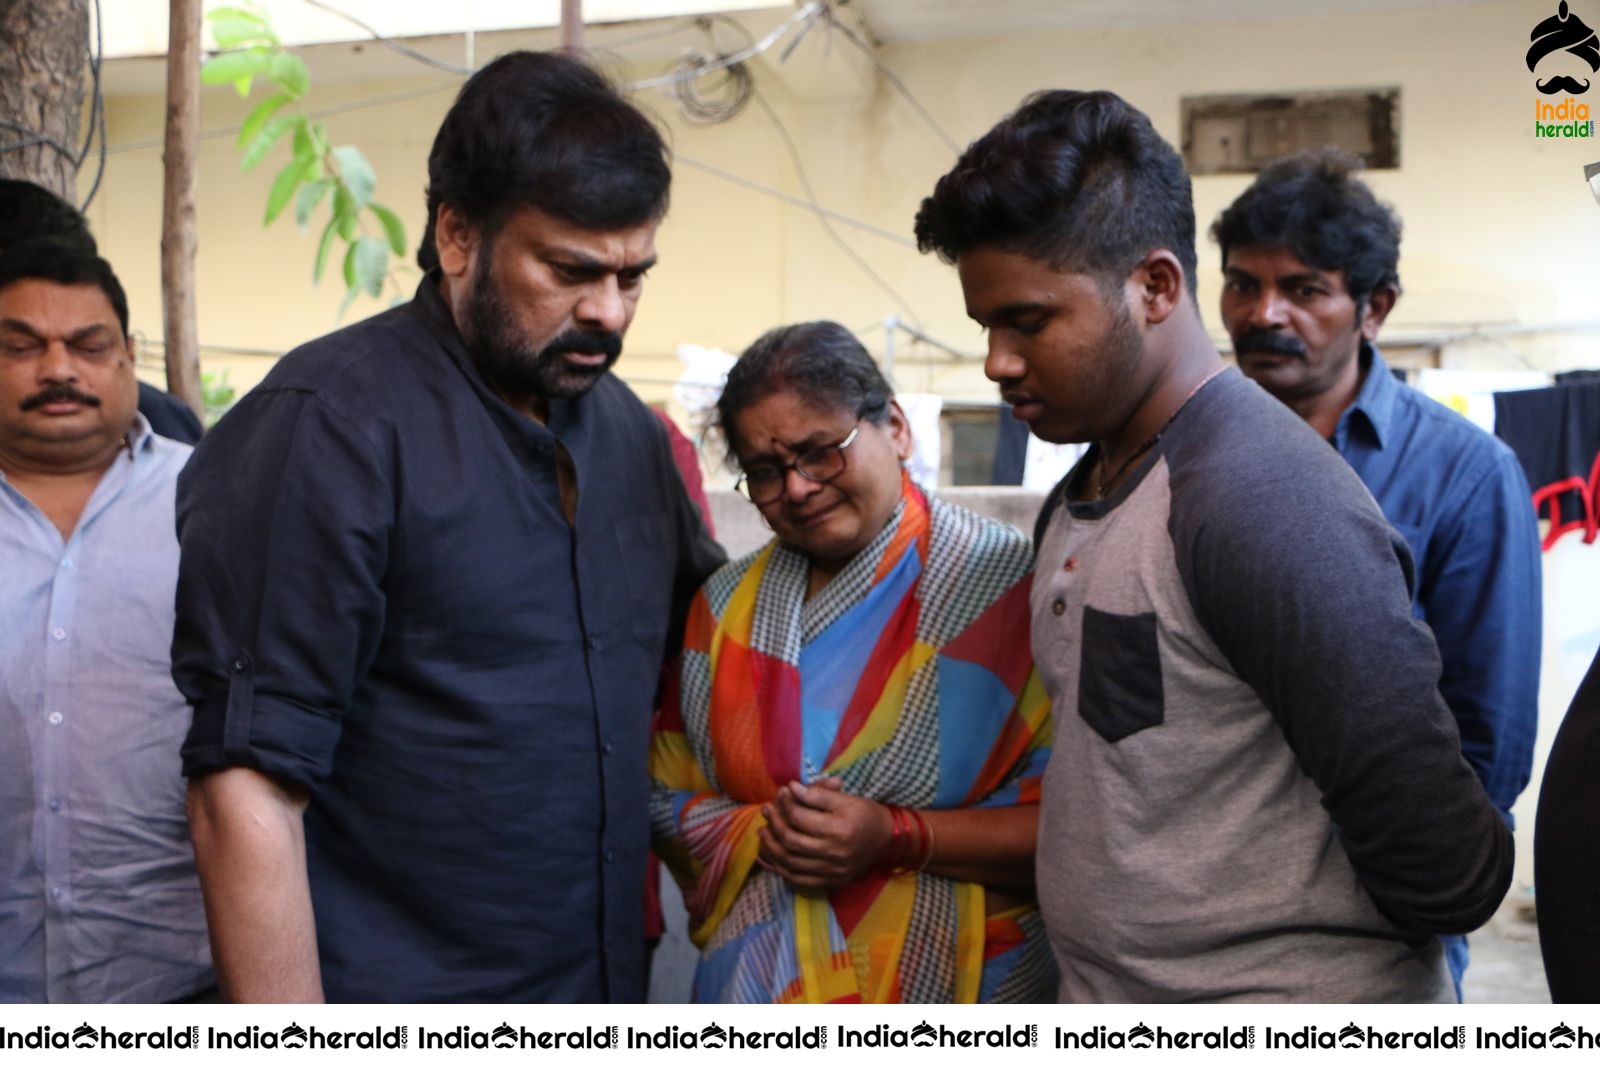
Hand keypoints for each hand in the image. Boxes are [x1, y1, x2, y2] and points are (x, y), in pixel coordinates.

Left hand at [758, 778, 891, 892]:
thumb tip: (791, 788)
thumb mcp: (847, 798)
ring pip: (789, 862)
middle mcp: (833, 853)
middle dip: (774, 823)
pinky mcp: (829, 882)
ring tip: (763, 831)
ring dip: (771, 846)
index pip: (800, 818)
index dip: (786, 803)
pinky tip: (771, 856)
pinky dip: (780, 869)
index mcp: (838, 829)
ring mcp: (830, 871)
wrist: (887, 841)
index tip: (781, 791)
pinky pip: (798, 880)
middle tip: (766, 809)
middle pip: (791, 841)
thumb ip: (818, 793)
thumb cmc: (866, 814)